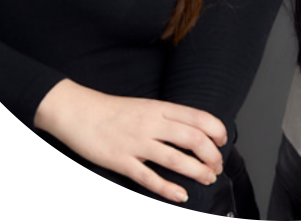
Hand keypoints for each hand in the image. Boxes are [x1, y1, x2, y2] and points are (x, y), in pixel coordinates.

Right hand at [35, 79, 226, 202]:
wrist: (78, 111)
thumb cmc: (112, 110)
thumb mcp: (144, 105)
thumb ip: (166, 116)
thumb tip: (191, 128)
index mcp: (158, 108)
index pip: (196, 117)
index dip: (215, 129)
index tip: (222, 141)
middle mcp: (151, 124)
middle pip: (192, 138)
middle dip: (211, 155)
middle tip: (217, 166)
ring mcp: (136, 143)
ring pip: (175, 159)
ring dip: (196, 171)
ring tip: (207, 179)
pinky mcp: (121, 161)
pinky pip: (149, 178)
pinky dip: (168, 188)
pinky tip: (180, 195)